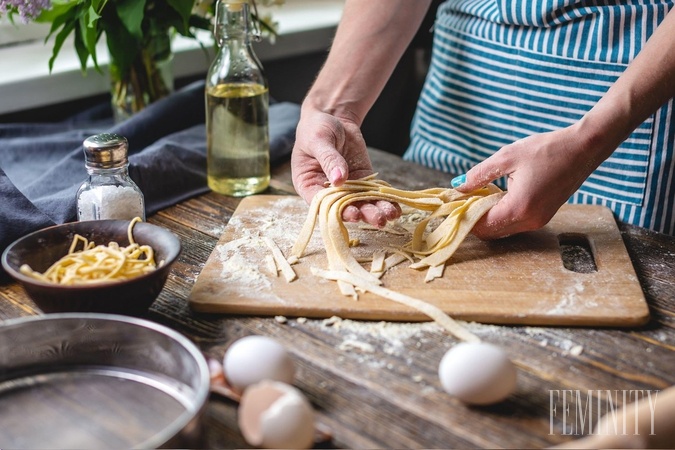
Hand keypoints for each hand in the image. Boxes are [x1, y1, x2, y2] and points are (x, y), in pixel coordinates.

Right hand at [291, 107, 399, 226]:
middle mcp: (328, 191)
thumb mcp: (319, 140)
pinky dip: (384, 200)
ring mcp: (347, 187)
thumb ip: (329, 159)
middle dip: (362, 213)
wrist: (333, 116)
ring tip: (390, 215)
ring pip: (360, 203)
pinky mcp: (362, 180)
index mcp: (309, 185)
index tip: (353, 213)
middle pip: (344, 207)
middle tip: (378, 219)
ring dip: (376, 210)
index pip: (322, 204)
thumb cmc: (316, 128)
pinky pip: (372, 193)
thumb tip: (339, 179)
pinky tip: (395, 207)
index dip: (337, 211)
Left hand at [454, 124, 604, 238]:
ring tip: (479, 196)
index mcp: (519, 207)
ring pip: (503, 230)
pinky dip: (502, 215)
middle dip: (474, 219)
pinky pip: (515, 223)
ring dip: (488, 218)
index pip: (482, 225)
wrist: (583, 148)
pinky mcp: (543, 216)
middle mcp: (530, 221)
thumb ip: (479, 174)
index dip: (465, 217)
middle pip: (491, 232)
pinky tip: (496, 196)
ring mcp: (538, 221)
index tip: (453, 205)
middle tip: (463, 201)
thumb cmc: (546, 149)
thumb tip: (458, 186)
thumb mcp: (507, 157)